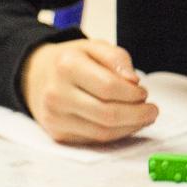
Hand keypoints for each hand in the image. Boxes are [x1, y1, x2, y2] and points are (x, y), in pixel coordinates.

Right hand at [19, 39, 157, 144]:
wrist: (35, 77)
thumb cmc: (70, 62)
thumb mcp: (93, 47)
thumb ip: (117, 58)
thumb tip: (133, 81)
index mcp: (66, 66)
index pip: (109, 87)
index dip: (134, 94)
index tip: (143, 93)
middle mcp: (56, 93)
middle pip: (107, 114)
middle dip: (138, 115)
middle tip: (151, 110)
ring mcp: (54, 117)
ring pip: (102, 132)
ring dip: (130, 127)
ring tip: (142, 117)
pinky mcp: (57, 133)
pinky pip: (94, 140)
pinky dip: (115, 134)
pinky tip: (124, 124)